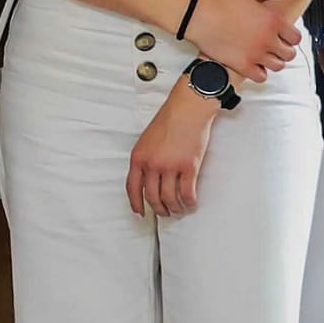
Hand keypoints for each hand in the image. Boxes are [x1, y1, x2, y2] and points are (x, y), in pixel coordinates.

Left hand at [126, 84, 217, 216]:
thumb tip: (148, 178)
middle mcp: (151, 165)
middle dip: (158, 209)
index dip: (135, 203)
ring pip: (169, 198)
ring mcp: (170, 167)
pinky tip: (191, 204)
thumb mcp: (147, 141)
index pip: (132, 188)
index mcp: (138, 158)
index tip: (140, 213)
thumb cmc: (169, 121)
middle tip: (165, 213)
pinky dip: (189, 202)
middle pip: (152, 197)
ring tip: (179, 210)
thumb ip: (145, 159)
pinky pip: (187, 193)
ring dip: (175, 208)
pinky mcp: (189, 167)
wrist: (187, 109)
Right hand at [186, 0, 309, 82]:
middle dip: (283, 50)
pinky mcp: (242, 66)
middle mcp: (268, 39)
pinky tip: (253, 63)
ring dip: (273, 61)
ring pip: (278, 66)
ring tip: (263, 54)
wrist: (197, 16)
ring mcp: (256, 54)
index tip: (281, 35)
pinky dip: (260, 72)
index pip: (296, 38)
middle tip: (272, 45)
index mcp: (273, 21)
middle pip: (289, 54)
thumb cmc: (222, 3)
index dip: (290, 37)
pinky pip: (262, 77)